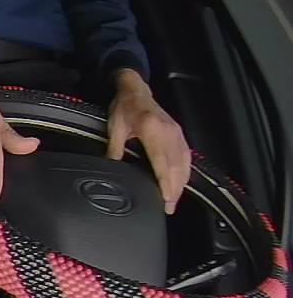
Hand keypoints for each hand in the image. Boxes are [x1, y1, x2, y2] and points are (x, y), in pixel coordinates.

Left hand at [106, 69, 190, 214]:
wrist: (136, 89)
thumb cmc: (124, 107)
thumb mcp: (115, 129)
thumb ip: (115, 151)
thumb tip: (112, 169)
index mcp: (152, 130)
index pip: (162, 161)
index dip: (165, 182)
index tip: (166, 198)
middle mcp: (169, 132)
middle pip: (176, 166)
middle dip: (174, 189)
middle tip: (169, 208)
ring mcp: (176, 133)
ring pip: (183, 163)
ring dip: (181, 183)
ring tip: (174, 201)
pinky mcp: (179, 133)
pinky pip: (186, 156)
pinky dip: (184, 172)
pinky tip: (181, 183)